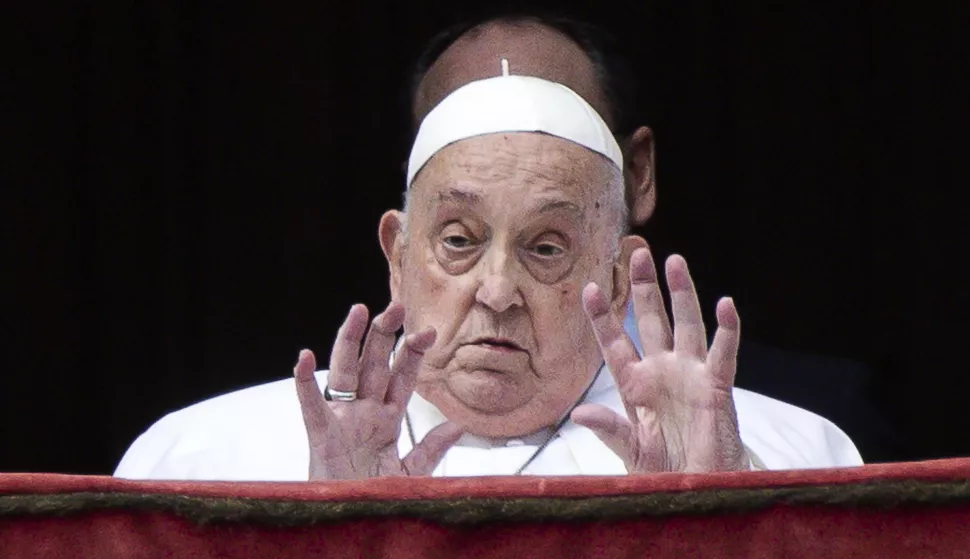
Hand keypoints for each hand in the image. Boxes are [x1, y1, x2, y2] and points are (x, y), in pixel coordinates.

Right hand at [294, 302, 462, 479]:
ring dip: (350, 342)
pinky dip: (305, 383)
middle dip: (385, 335)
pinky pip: (311, 407)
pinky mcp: (321, 437)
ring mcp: (341, 421)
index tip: (429, 331)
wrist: (351, 523)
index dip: (413, 354)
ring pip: (345, 373)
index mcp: (386, 419)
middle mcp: (364, 413)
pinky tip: (305, 357)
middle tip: (397, 305)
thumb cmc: (375, 496)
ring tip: (358, 311)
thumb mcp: (411, 472)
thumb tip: (459, 425)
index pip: (402, 378)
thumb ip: (430, 447)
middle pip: (374, 365)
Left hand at [572, 247, 747, 472]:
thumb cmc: (662, 469)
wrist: (698, 489)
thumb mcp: (629, 450)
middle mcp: (661, 371)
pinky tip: (725, 304)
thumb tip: (578, 414)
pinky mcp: (716, 387)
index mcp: (633, 384)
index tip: (590, 288)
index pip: (614, 342)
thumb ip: (608, 429)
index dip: (602, 316)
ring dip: (682, 293)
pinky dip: (727, 329)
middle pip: (650, 320)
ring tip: (675, 261)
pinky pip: (722, 353)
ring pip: (685, 325)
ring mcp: (689, 375)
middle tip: (637, 252)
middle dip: (644, 287)